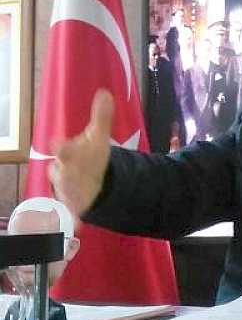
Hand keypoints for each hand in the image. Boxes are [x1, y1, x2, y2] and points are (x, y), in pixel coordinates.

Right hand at [48, 89, 113, 216]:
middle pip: (59, 171)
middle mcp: (64, 171)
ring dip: (68, 193)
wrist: (88, 178)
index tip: (58, 142)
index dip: (61, 146)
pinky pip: (72, 214)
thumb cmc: (89, 155)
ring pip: (64, 192)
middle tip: (63, 168)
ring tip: (74, 197)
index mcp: (70, 154)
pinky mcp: (75, 205)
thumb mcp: (98, 137)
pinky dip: (74, 220)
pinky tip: (78, 226)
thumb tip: (105, 93)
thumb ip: (101, 118)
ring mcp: (68, 189)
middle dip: (62, 170)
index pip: (63, 148)